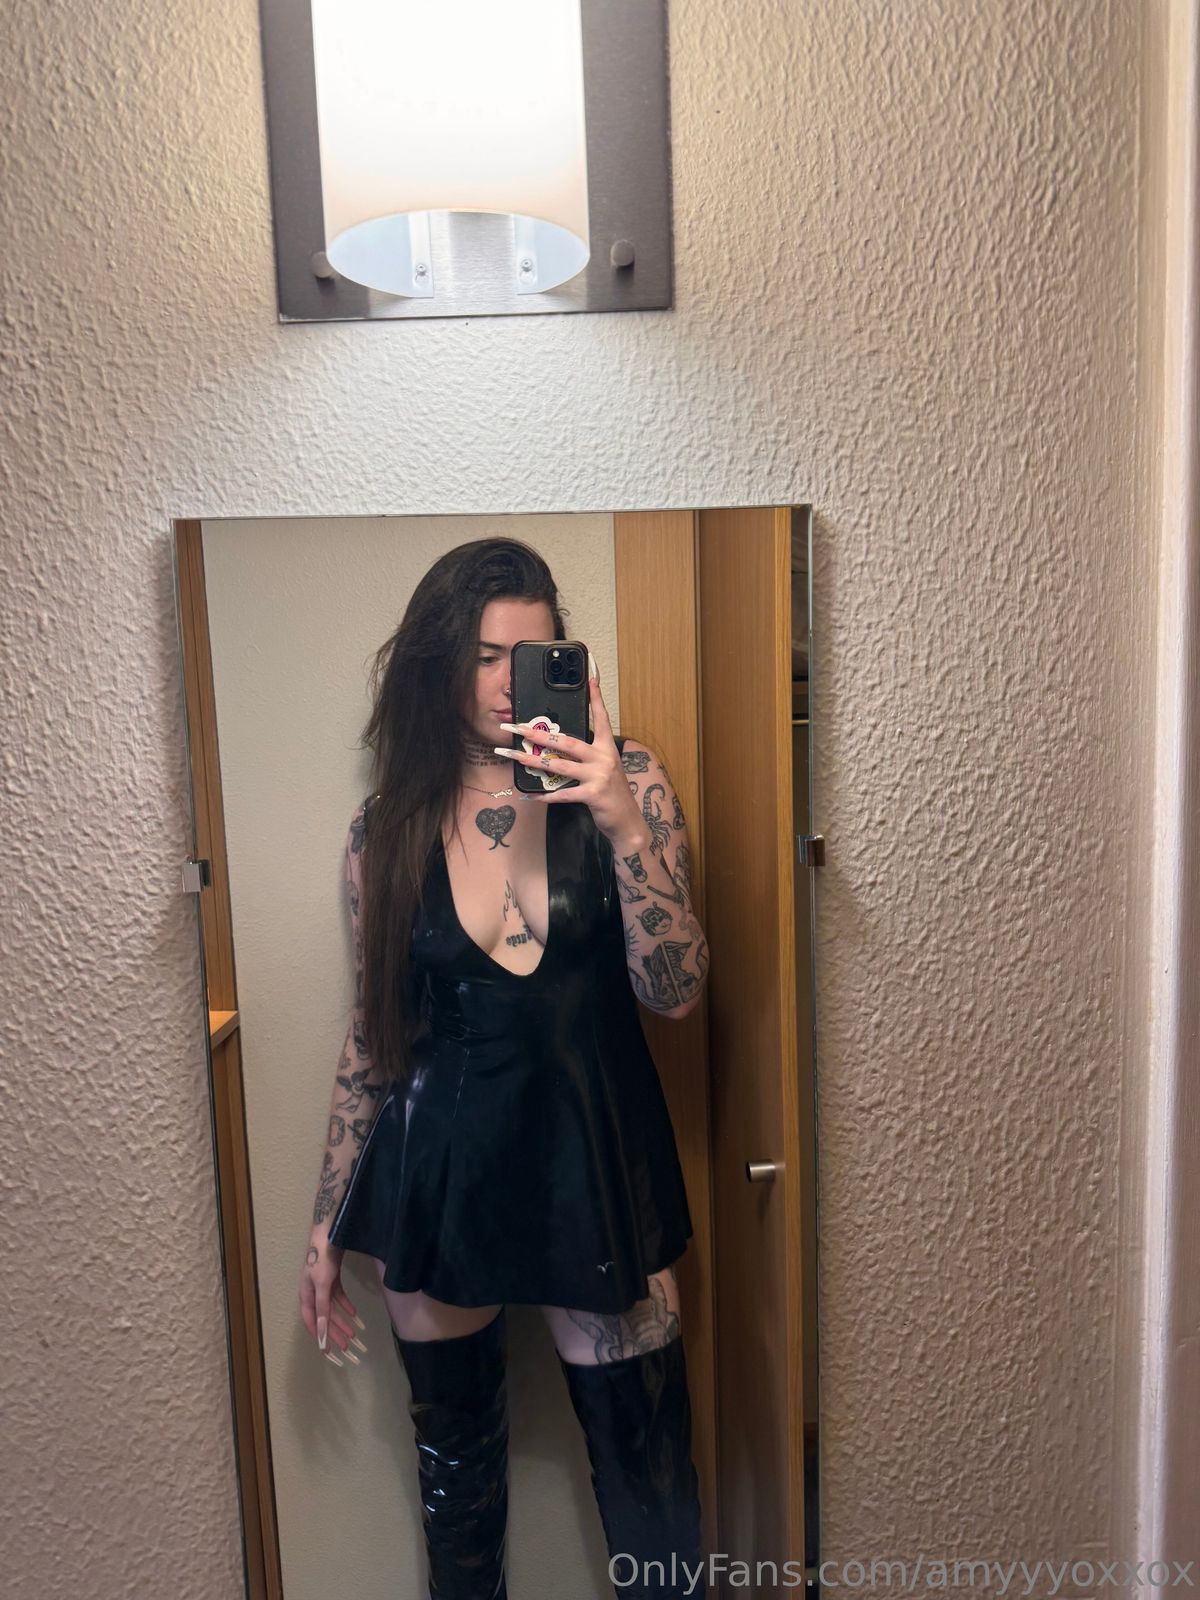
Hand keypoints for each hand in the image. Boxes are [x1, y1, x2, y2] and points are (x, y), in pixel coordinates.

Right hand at [299, 1230, 367, 1367]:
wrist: (329, 1232)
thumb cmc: (322, 1258)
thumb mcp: (323, 1285)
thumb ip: (323, 1310)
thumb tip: (321, 1335)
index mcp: (306, 1296)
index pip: (312, 1323)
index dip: (319, 1338)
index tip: (328, 1352)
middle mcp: (312, 1292)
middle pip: (324, 1318)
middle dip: (335, 1333)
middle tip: (347, 1347)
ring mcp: (322, 1284)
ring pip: (333, 1308)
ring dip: (343, 1321)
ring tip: (354, 1334)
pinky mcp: (332, 1276)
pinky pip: (339, 1296)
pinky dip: (346, 1305)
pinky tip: (355, 1314)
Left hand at [494, 663, 645, 850]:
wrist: (627, 821)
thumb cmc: (612, 793)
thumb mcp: (605, 768)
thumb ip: (588, 756)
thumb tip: (559, 748)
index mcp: (607, 748)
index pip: (601, 718)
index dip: (596, 699)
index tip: (590, 680)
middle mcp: (604, 758)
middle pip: (566, 741)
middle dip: (539, 734)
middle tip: (518, 726)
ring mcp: (599, 776)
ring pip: (559, 765)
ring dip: (532, 761)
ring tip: (513, 755)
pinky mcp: (593, 795)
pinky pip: (562, 794)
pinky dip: (544, 796)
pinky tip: (530, 795)